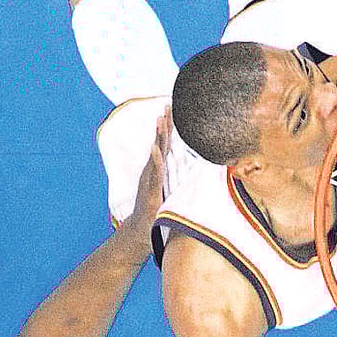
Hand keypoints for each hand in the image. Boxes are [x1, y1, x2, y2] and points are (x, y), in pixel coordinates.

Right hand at [125, 108, 172, 249]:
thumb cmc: (155, 213)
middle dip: (165, 123)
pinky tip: (154, 147)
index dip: (170, 127)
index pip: (166, 143)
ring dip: (158, 135)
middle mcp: (153, 170)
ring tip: (161, 118)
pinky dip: (154, 159)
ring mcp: (150, 179)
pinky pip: (153, 171)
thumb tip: (197, 176)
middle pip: (160, 142)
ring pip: (156, 153)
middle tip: (168, 103)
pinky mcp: (149, 189)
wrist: (139, 232)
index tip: (174, 109)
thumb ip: (178, 183)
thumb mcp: (171, 194)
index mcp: (159, 168)